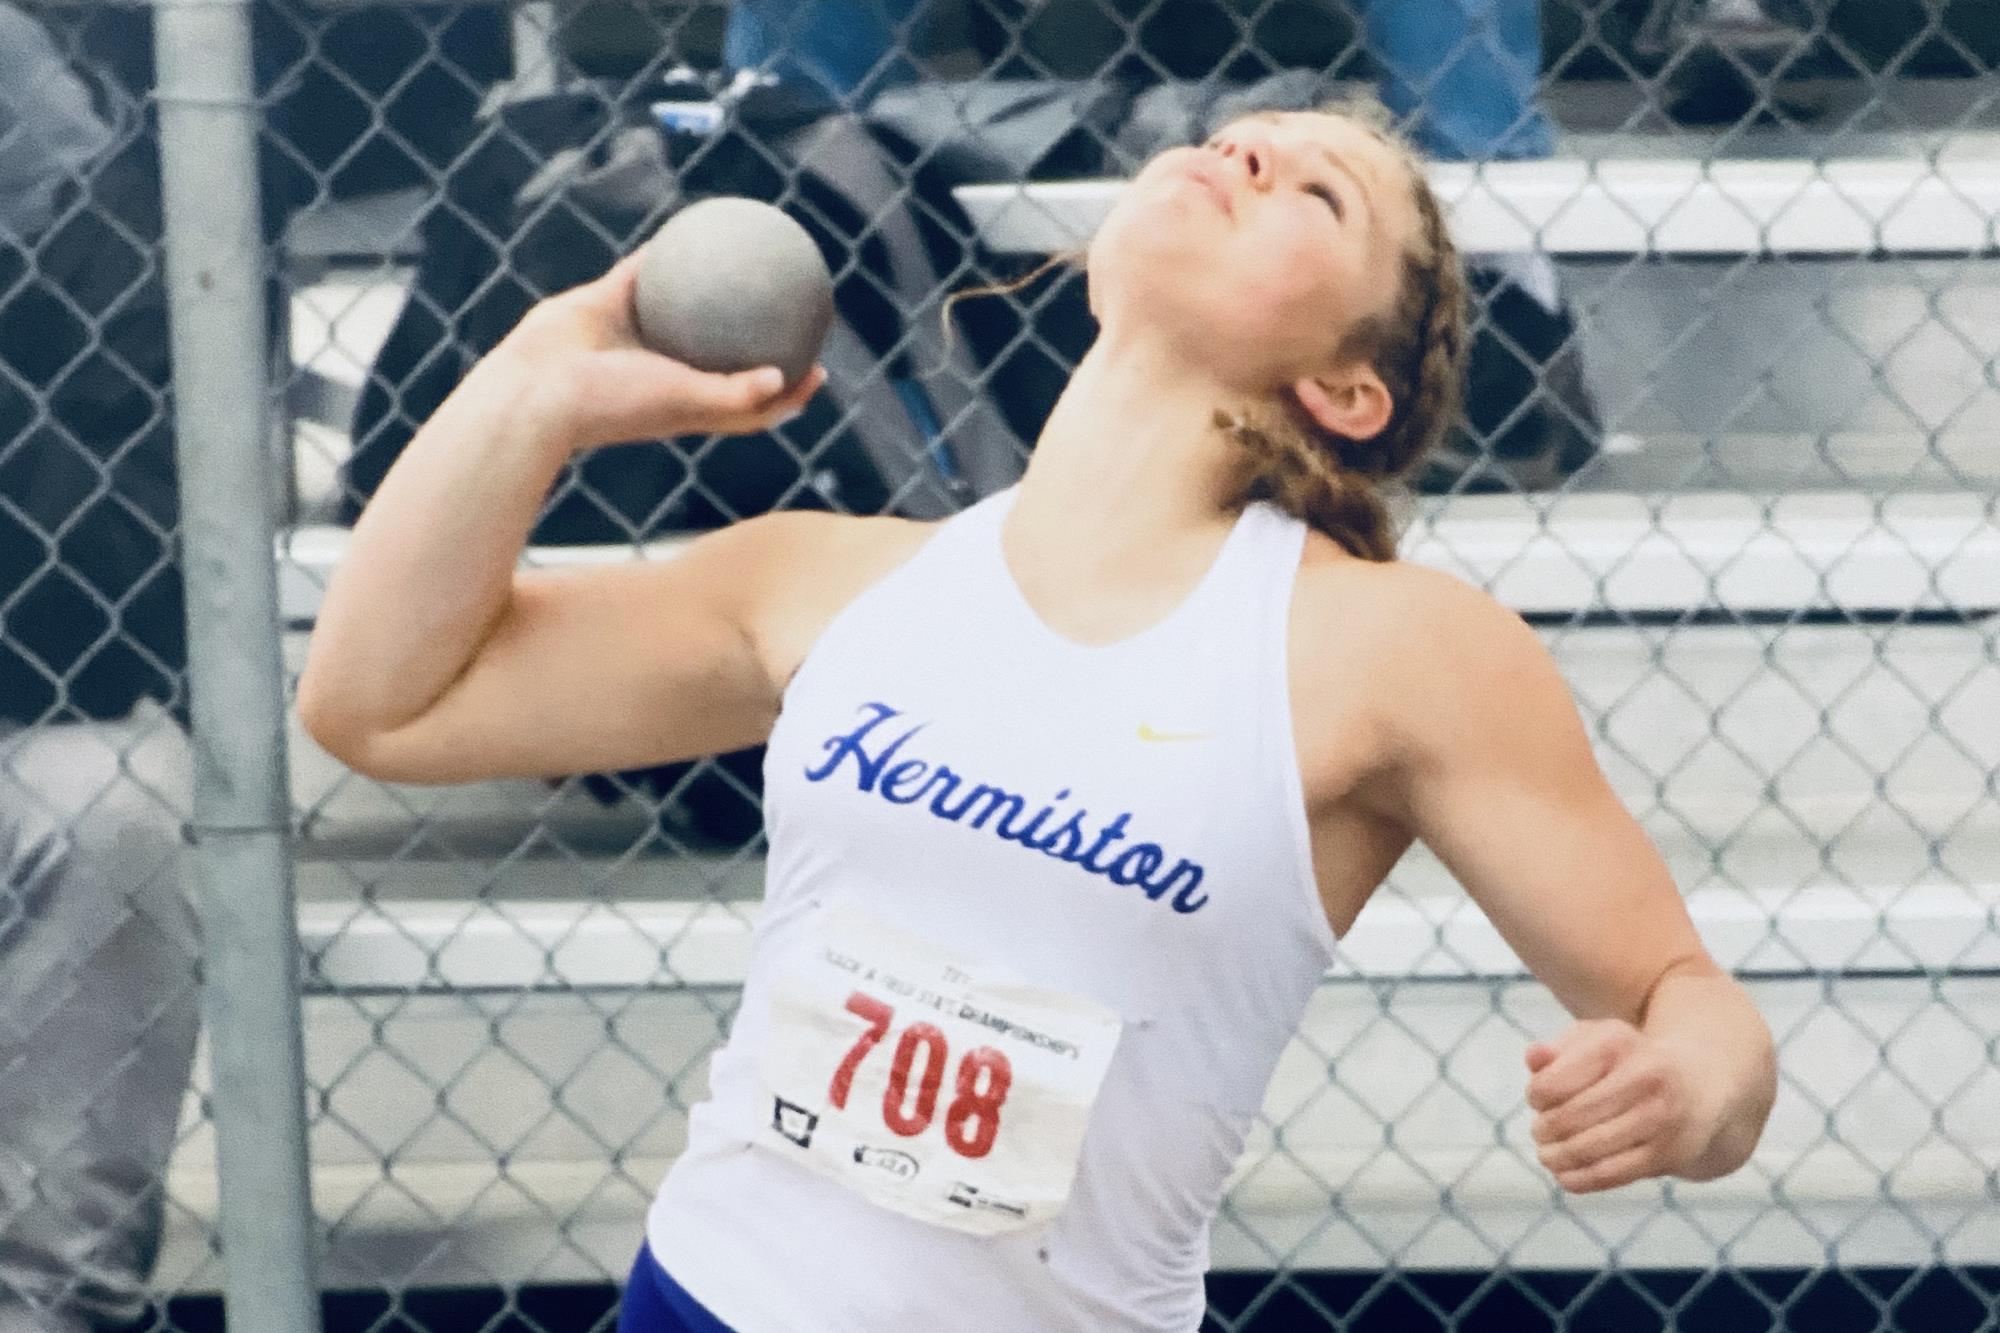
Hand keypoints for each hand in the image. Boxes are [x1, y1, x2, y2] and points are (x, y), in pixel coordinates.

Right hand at [499, 251, 826, 450]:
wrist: (536, 389)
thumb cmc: (611, 405)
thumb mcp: (680, 402)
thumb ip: (731, 395)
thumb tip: (784, 380)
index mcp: (685, 403)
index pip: (747, 403)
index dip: (785, 391)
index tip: (819, 367)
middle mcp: (664, 371)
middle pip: (721, 351)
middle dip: (755, 330)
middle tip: (792, 297)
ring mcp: (634, 338)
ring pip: (683, 304)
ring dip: (711, 283)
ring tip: (747, 252)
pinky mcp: (606, 304)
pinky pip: (644, 269)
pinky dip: (664, 251)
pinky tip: (693, 225)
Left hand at [1525, 1019, 1700, 1193]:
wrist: (1703, 1083)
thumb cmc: (1633, 1059)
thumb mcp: (1598, 1040)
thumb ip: (1560, 1048)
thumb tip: (1533, 1058)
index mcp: (1617, 1043)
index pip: (1554, 1081)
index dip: (1536, 1096)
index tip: (1537, 1100)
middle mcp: (1643, 1076)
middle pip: (1570, 1117)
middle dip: (1545, 1129)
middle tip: (1540, 1132)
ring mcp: (1659, 1117)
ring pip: (1589, 1148)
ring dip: (1557, 1157)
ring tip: (1547, 1155)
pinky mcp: (1669, 1153)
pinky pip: (1612, 1174)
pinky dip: (1580, 1179)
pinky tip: (1565, 1176)